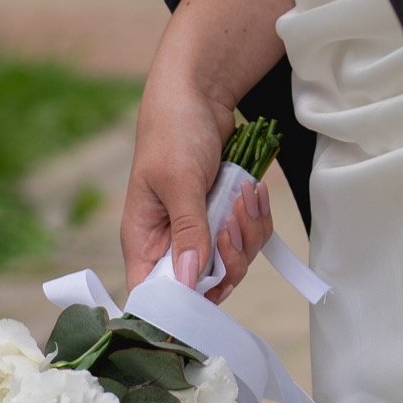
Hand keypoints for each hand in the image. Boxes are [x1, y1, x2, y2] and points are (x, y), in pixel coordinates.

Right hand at [121, 84, 271, 305]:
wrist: (198, 95)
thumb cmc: (173, 133)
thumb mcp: (179, 181)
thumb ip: (188, 231)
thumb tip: (188, 284)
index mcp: (145, 241)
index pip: (154, 297)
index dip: (180, 307)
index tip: (210, 289)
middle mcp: (171, 243)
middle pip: (204, 287)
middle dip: (228, 258)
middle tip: (232, 221)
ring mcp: (200, 230)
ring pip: (233, 263)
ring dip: (247, 232)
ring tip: (245, 194)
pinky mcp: (223, 216)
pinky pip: (248, 237)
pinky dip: (257, 217)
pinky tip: (255, 189)